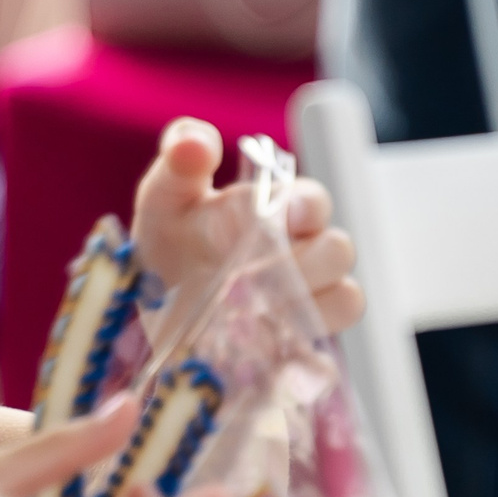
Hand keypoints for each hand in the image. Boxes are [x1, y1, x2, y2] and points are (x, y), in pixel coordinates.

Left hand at [131, 117, 363, 333]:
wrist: (152, 304)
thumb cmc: (170, 239)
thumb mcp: (164, 198)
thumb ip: (179, 163)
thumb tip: (194, 142)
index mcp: (281, 208)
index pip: (314, 202)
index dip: (306, 209)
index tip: (285, 216)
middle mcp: (304, 253)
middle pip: (338, 251)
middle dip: (304, 263)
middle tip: (254, 275)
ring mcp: (307, 301)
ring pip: (345, 299)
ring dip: (305, 307)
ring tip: (253, 312)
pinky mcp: (299, 345)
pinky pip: (325, 354)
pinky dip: (302, 353)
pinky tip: (260, 347)